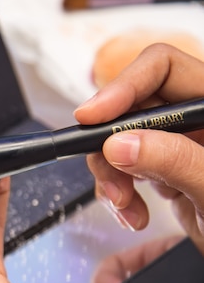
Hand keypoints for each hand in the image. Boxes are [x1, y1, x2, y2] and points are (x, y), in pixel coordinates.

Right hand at [75, 43, 203, 282]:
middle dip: (112, 145)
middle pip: (134, 106)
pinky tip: (133, 213)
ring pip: (122, 138)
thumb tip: (120, 143)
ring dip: (112, 175)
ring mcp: (182, 144)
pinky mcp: (168, 170)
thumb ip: (175, 161)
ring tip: (124, 205)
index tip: (91, 118)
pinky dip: (119, 191)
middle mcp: (197, 119)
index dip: (123, 87)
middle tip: (111, 179)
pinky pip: (126, 167)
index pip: (164, 69)